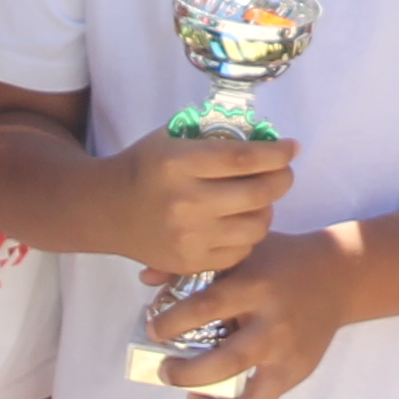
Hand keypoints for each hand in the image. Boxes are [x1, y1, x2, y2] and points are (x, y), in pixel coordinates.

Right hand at [117, 125, 293, 278]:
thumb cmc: (145, 166)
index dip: (276, 153)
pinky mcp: (190, 263)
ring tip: (260, 199)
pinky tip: (239, 222)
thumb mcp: (171, 137)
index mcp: (178, 164)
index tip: (292, 147)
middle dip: (282, 179)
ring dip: (267, 209)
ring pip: (256, 226)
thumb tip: (264, 137)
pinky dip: (248, 236)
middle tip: (284, 172)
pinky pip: (240, 252)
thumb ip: (213, 134)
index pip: (243, 158)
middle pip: (258, 193)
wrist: (106, 210)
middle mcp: (184, 202)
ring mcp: (188, 238)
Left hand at [153, 229, 354, 398]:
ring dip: (205, 395)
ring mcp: (287, 352)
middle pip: (223, 359)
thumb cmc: (280, 260)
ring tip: (184, 389)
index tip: (152, 328)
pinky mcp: (295, 372)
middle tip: (163, 368)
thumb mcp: (242, 250)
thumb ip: (194, 263)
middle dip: (184, 371)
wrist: (339, 276)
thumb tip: (146, 279)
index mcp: (256, 286)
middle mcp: (273, 322)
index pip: (205, 307)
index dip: (170, 323)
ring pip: (243, 389)